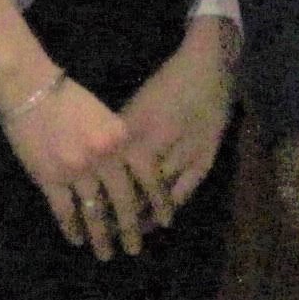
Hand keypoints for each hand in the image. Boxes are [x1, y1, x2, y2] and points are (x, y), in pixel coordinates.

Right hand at [1, 67, 157, 261]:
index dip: (159, 201)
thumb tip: (130, 173)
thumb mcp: (105, 116)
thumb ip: (118, 143)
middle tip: (135, 249)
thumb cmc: (68, 98)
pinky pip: (64, 211)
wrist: (29, 89)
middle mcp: (103, 158)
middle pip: (123, 202)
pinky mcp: (49, 178)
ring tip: (105, 254)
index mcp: (121, 139)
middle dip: (131, 229)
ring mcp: (76, 170)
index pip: (148, 176)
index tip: (167, 221)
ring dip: (100, 236)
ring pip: (94, 213)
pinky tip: (76, 240)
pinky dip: (71, 228)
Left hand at [114, 33, 238, 234]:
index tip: (88, 213)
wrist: (210, 67)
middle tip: (106, 233)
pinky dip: (170, 205)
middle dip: (118, 211)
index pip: (113, 170)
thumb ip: (119, 136)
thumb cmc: (166, 83)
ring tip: (130, 232)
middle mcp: (158, 141)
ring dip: (143, 215)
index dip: (101, 195)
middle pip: (133, 185)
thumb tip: (101, 164)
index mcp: (135, 126)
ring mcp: (184, 150)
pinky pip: (185, 189)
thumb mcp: (135, 106)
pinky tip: (160, 220)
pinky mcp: (205, 156)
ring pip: (158, 192)